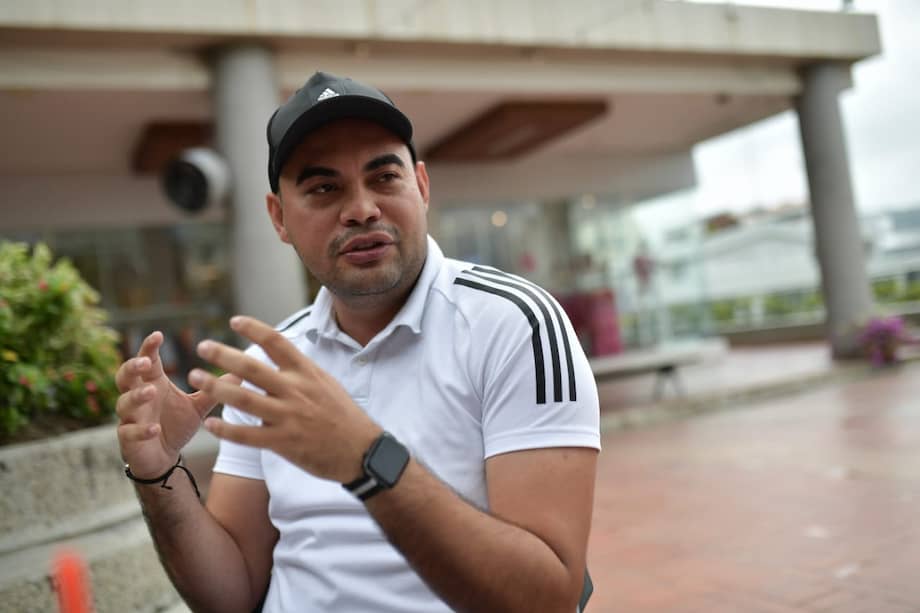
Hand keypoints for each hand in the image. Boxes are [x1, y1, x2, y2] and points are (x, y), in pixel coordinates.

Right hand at [115, 331, 235, 477]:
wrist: (164, 457)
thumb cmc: (176, 425)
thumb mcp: (198, 406)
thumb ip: (213, 390)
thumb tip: (241, 372)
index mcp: (153, 383)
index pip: (147, 360)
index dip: (149, 347)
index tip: (158, 335)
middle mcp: (138, 397)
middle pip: (124, 376)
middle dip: (132, 367)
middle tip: (145, 362)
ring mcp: (130, 418)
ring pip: (124, 403)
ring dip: (136, 396)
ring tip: (150, 392)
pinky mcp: (128, 439)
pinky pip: (129, 432)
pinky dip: (141, 430)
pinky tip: (154, 428)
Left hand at [188, 316, 380, 483]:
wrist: (362, 451)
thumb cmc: (344, 416)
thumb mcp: (327, 384)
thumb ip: (301, 371)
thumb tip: (280, 353)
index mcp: (307, 372)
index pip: (277, 342)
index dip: (254, 328)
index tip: (234, 321)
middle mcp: (295, 390)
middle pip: (251, 367)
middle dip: (222, 355)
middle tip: (202, 346)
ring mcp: (288, 416)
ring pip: (243, 398)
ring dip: (214, 387)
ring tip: (195, 377)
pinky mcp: (283, 442)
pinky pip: (247, 435)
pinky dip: (226, 429)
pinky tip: (210, 423)